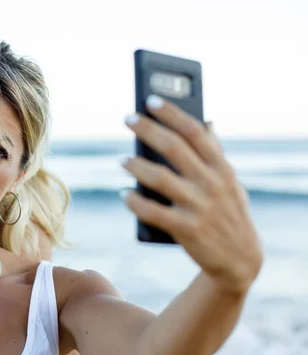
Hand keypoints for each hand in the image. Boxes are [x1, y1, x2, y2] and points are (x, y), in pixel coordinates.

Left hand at [121, 95, 262, 293]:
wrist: (240, 261)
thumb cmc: (228, 212)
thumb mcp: (230, 182)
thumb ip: (216, 153)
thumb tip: (207, 121)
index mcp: (222, 168)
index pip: (196, 132)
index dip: (172, 114)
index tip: (151, 100)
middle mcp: (212, 184)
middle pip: (174, 148)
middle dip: (148, 130)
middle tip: (127, 119)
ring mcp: (199, 207)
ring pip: (160, 178)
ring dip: (136, 166)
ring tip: (121, 159)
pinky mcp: (187, 230)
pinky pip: (153, 212)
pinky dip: (135, 202)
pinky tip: (125, 194)